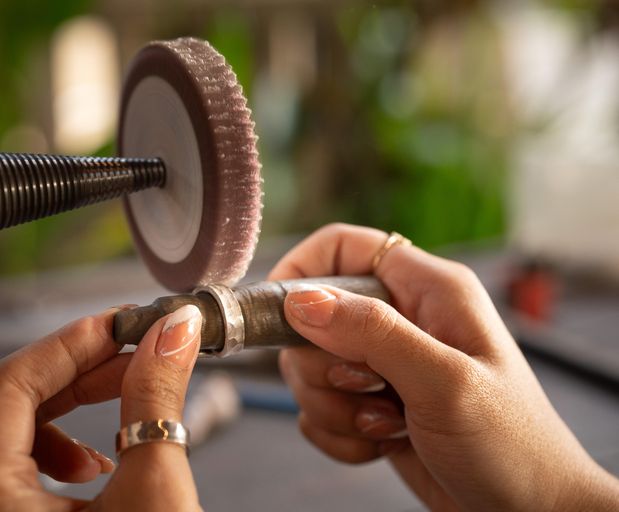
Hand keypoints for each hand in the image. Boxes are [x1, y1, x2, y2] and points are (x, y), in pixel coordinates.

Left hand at [0, 304, 202, 510]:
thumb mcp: (155, 494)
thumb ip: (157, 401)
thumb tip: (173, 331)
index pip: (6, 387)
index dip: (68, 344)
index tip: (120, 324)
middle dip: (73, 377)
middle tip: (130, 355)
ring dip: (62, 417)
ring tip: (120, 422)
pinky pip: (4, 477)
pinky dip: (51, 455)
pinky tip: (97, 468)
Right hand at [270, 223, 618, 510]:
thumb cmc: (512, 448)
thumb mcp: (444, 382)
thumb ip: (374, 333)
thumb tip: (302, 300)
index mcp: (429, 290)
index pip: (344, 248)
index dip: (302, 270)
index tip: (277, 314)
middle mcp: (403, 320)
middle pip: (314, 316)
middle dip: (322, 365)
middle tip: (364, 389)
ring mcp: (385, 364)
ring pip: (311, 367)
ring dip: (332, 406)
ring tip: (385, 424)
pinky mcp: (372, 403)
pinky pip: (320, 408)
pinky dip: (338, 433)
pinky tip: (382, 445)